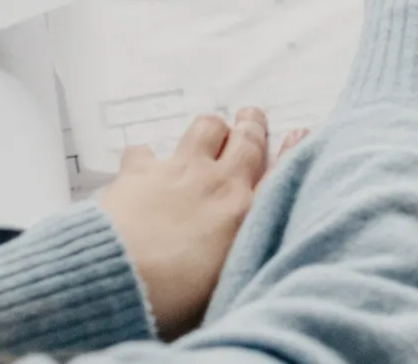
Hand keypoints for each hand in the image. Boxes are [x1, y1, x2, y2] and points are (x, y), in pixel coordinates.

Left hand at [96, 108, 305, 338]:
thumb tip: (248, 255)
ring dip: (210, 129)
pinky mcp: (139, 170)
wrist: (119, 279)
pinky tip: (142, 169)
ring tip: (210, 133)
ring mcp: (178, 171)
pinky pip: (145, 150)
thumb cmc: (173, 298)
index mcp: (244, 214)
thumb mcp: (223, 285)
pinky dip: (146, 158)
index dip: (291, 150)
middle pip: (245, 141)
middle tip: (251, 118)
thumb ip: (240, 258)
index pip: (280, 172)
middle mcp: (217, 184)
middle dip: (251, 126)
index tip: (298, 133)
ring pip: (205, 128)